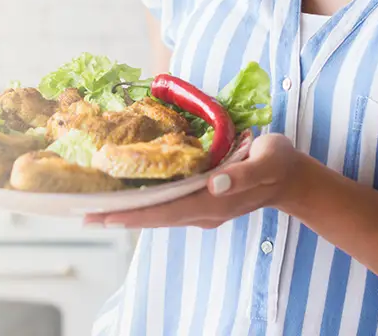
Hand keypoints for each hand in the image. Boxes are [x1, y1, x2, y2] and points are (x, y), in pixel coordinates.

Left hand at [83, 133, 307, 228]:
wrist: (293, 178)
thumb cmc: (279, 164)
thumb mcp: (268, 161)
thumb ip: (244, 173)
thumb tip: (214, 183)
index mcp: (214, 202)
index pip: (166, 211)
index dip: (135, 214)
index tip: (105, 215)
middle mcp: (204, 211)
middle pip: (155, 217)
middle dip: (120, 216)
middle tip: (84, 214)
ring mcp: (203, 209)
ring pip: (158, 214)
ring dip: (128, 213)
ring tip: (96, 210)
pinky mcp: (203, 202)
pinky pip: (166, 207)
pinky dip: (143, 205)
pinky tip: (127, 200)